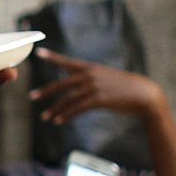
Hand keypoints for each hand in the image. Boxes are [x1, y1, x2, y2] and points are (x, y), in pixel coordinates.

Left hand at [29, 48, 164, 124]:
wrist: (143, 94)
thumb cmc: (125, 87)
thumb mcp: (106, 77)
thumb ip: (91, 78)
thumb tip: (77, 83)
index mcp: (91, 68)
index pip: (67, 62)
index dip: (53, 57)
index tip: (39, 53)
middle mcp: (90, 76)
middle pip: (62, 84)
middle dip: (46, 91)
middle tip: (33, 97)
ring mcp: (94, 87)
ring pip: (68, 99)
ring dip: (55, 109)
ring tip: (45, 117)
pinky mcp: (99, 100)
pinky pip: (78, 109)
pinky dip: (67, 115)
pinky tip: (59, 121)